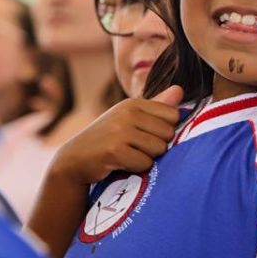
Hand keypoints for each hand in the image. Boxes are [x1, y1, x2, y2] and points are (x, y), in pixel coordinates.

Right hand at [49, 85, 183, 185]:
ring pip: (158, 149)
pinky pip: (144, 163)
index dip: (164, 130)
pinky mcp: (114, 150)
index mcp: (134, 103)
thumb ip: (157, 106)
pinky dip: (137, 167)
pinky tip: (122, 164)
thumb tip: (181, 90)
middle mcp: (127, 113)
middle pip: (168, 134)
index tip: (146, 135)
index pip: (173, 115)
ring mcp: (120, 131)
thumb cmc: (108, 138)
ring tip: (129, 155)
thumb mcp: (130, 118)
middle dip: (156, 146)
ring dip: (146, 158)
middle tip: (135, 148)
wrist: (75, 158)